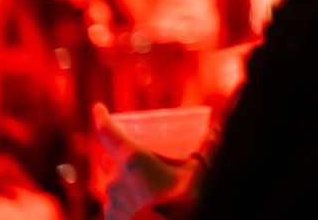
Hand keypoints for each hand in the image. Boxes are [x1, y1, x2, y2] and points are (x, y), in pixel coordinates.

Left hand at [94, 103, 201, 219]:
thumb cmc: (184, 204)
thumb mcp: (200, 174)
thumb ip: (208, 149)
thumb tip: (217, 129)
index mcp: (133, 160)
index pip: (108, 133)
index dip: (102, 118)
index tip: (99, 108)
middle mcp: (116, 178)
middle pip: (108, 155)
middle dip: (116, 149)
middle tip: (132, 147)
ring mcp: (112, 200)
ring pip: (111, 178)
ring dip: (121, 173)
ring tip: (140, 177)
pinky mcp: (112, 218)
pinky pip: (113, 200)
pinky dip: (123, 195)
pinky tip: (140, 200)